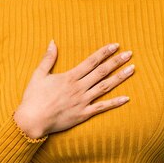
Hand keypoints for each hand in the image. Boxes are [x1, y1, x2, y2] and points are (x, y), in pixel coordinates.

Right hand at [13, 40, 133, 138]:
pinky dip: (115, 103)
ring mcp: (82, 101)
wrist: (32, 121)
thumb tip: (52, 41)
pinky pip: (102, 108)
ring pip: (105, 87)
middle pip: (102, 72)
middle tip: (130, 54)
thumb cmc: (33, 98)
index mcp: (69, 77)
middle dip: (117, 61)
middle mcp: (79, 87)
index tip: (116, 45)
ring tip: (132, 69)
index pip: (91, 61)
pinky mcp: (83, 114)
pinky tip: (127, 98)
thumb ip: (48, 58)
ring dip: (119, 77)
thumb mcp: (38, 75)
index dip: (104, 52)